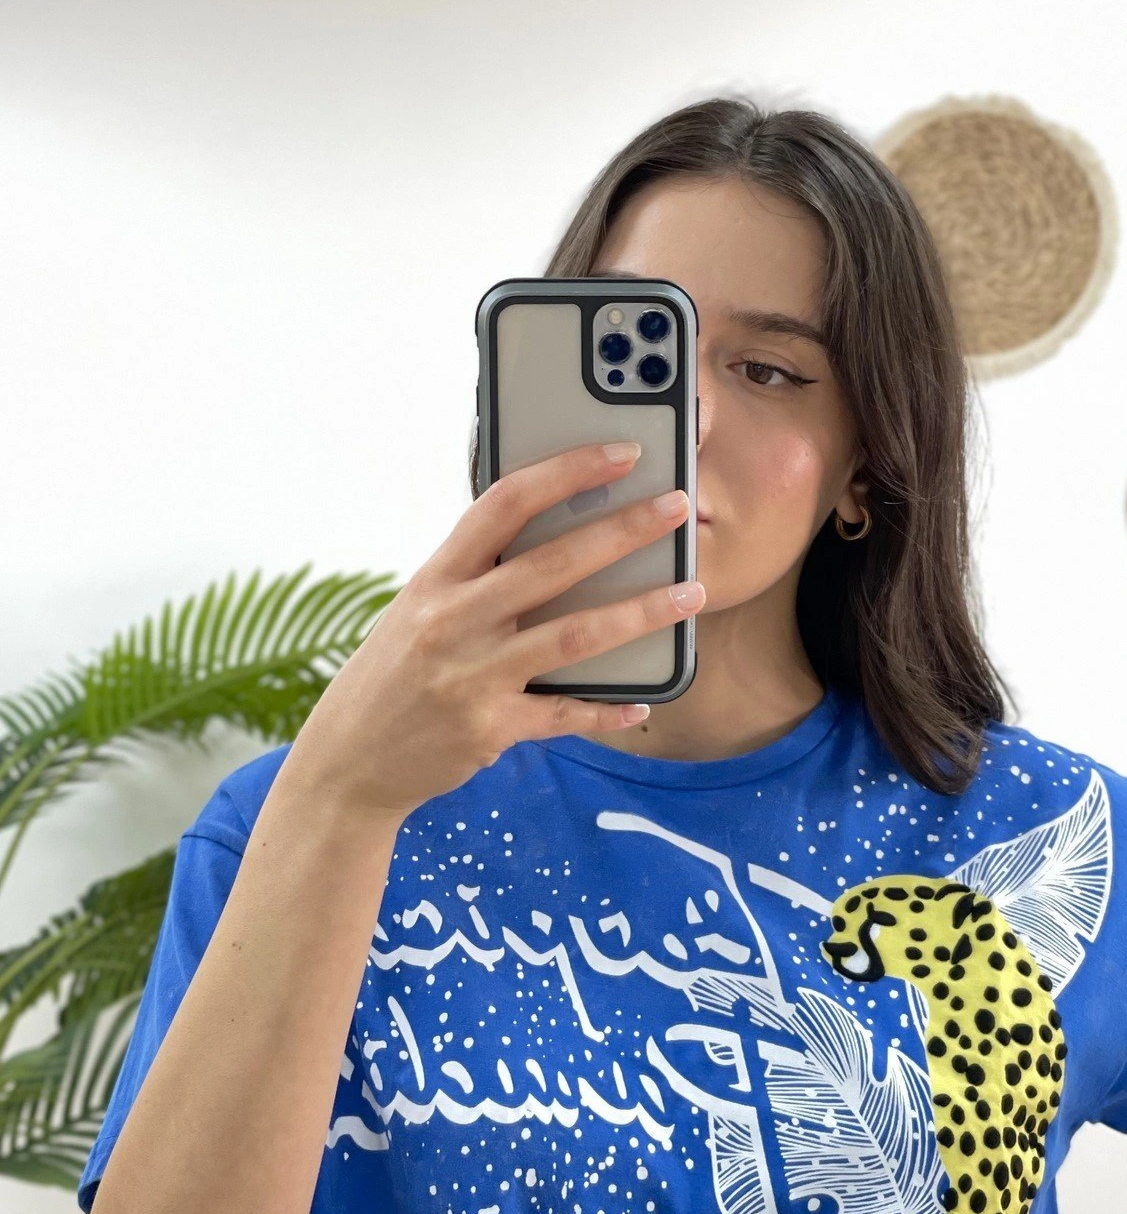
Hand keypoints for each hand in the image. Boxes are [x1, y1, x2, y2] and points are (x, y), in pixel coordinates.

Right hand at [287, 440, 704, 824]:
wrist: (349, 761)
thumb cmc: (393, 676)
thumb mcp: (418, 610)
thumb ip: (476, 579)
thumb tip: (556, 540)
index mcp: (435, 579)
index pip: (504, 505)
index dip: (565, 472)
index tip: (618, 453)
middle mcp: (453, 621)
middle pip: (554, 564)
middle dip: (623, 531)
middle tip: (677, 507)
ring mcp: (473, 677)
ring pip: (575, 636)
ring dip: (641, 613)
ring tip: (689, 595)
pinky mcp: (491, 728)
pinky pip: (566, 715)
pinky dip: (609, 709)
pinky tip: (644, 702)